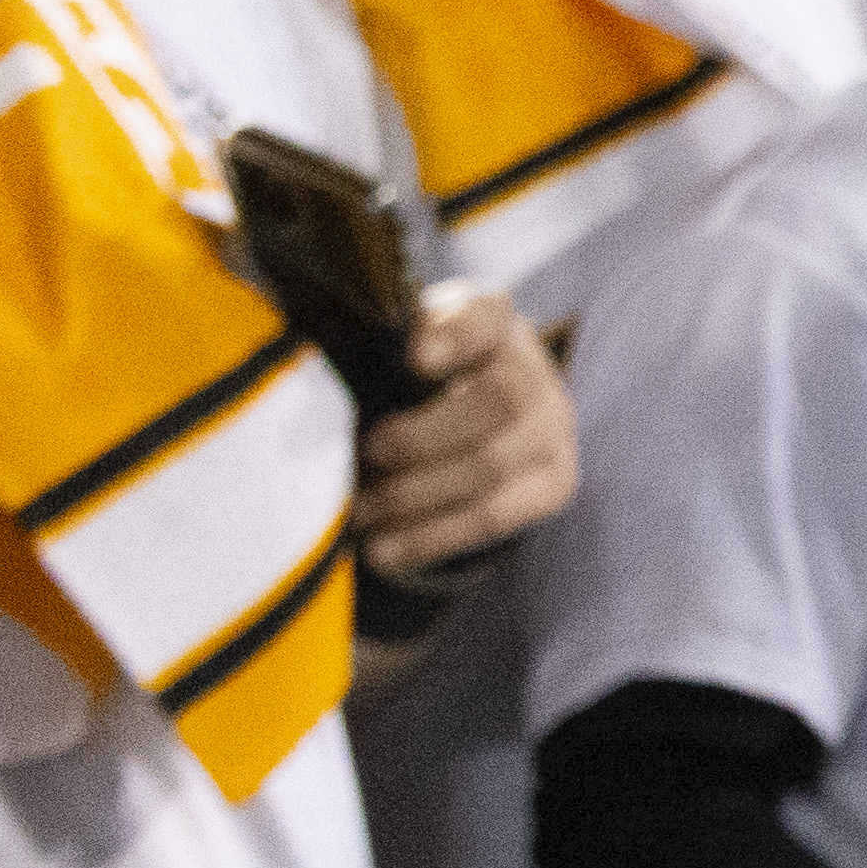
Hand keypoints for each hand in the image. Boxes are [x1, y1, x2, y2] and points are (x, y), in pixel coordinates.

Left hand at [349, 285, 571, 579]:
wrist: (470, 421)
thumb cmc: (410, 381)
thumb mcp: (392, 351)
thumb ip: (366, 354)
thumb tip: (313, 389)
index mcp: (491, 321)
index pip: (483, 318)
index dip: (454, 335)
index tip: (413, 357)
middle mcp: (536, 370)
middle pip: (499, 401)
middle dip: (425, 435)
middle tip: (365, 453)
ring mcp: (553, 430)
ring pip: (493, 466)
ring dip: (416, 495)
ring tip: (358, 514)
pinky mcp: (554, 484)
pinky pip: (495, 518)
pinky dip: (433, 537)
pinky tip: (383, 550)